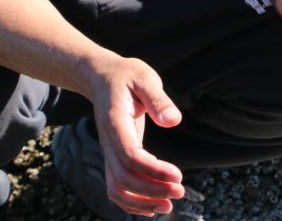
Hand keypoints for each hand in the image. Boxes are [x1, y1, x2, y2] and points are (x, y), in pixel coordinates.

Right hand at [84, 54, 184, 217]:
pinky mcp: (114, 157)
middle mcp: (108, 142)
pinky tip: (153, 204)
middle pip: (123, 179)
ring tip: (169, 203)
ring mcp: (108, 152)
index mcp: (114, 123)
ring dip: (141, 201)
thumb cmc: (126, 75)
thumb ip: (158, 99)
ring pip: (116, 189)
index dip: (152, 171)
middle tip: (179, 191)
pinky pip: (117, 187)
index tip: (177, 176)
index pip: (129, 156)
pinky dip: (133, 202)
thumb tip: (174, 121)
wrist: (101, 77)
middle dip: (151, 190)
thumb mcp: (144, 77)